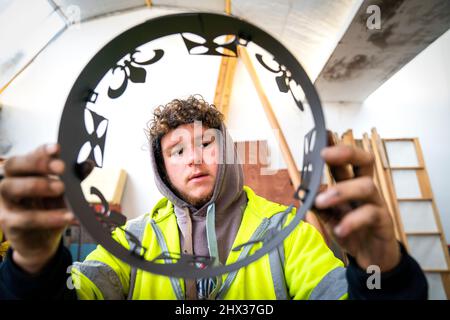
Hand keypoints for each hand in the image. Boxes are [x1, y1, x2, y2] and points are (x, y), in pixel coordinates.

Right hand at [0, 144, 72, 273]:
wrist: (41, 241)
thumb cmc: (51, 210)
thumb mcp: (65, 193)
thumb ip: (74, 178)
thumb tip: (87, 164)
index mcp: (25, 171)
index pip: (30, 154)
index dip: (42, 150)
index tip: (58, 148)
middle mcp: (9, 181)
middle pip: (14, 165)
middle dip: (38, 163)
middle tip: (61, 167)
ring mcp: (5, 201)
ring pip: (12, 187)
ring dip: (38, 185)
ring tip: (61, 188)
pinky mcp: (8, 222)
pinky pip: (25, 217)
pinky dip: (48, 216)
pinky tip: (67, 216)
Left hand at [314, 136, 400, 271]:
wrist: (372, 258)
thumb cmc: (351, 231)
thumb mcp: (329, 218)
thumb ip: (318, 205)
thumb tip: (303, 192)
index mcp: (352, 184)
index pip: (346, 161)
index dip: (336, 147)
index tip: (323, 134)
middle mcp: (366, 189)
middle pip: (365, 161)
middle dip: (346, 153)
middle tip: (324, 154)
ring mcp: (376, 203)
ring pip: (367, 186)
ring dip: (341, 191)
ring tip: (322, 202)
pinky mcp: (383, 221)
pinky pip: (370, 215)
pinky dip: (352, 221)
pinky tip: (339, 229)